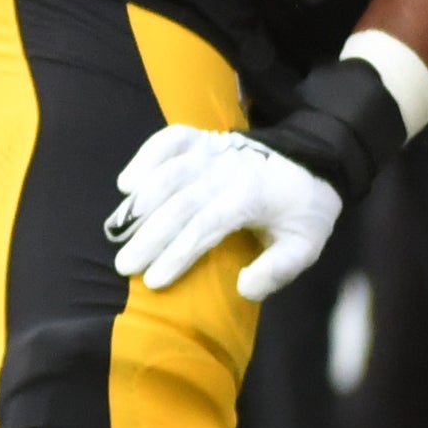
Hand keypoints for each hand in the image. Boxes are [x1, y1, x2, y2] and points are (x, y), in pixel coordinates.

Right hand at [108, 122, 340, 298]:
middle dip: (148, 236)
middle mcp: (228, 170)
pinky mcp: (204, 139)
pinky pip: (170, 140)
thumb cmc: (301, 212)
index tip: (153, 281)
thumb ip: (279, 270)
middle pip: (178, 203)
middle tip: (124, 265)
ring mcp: (214, 151)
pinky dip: (145, 156)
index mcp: (253, 197)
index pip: (206, 225)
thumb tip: (243, 288)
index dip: (177, 253)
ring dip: (139, 202)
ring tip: (116, 230)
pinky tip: (127, 184)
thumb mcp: (306, 246)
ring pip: (168, 173)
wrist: (311, 164)